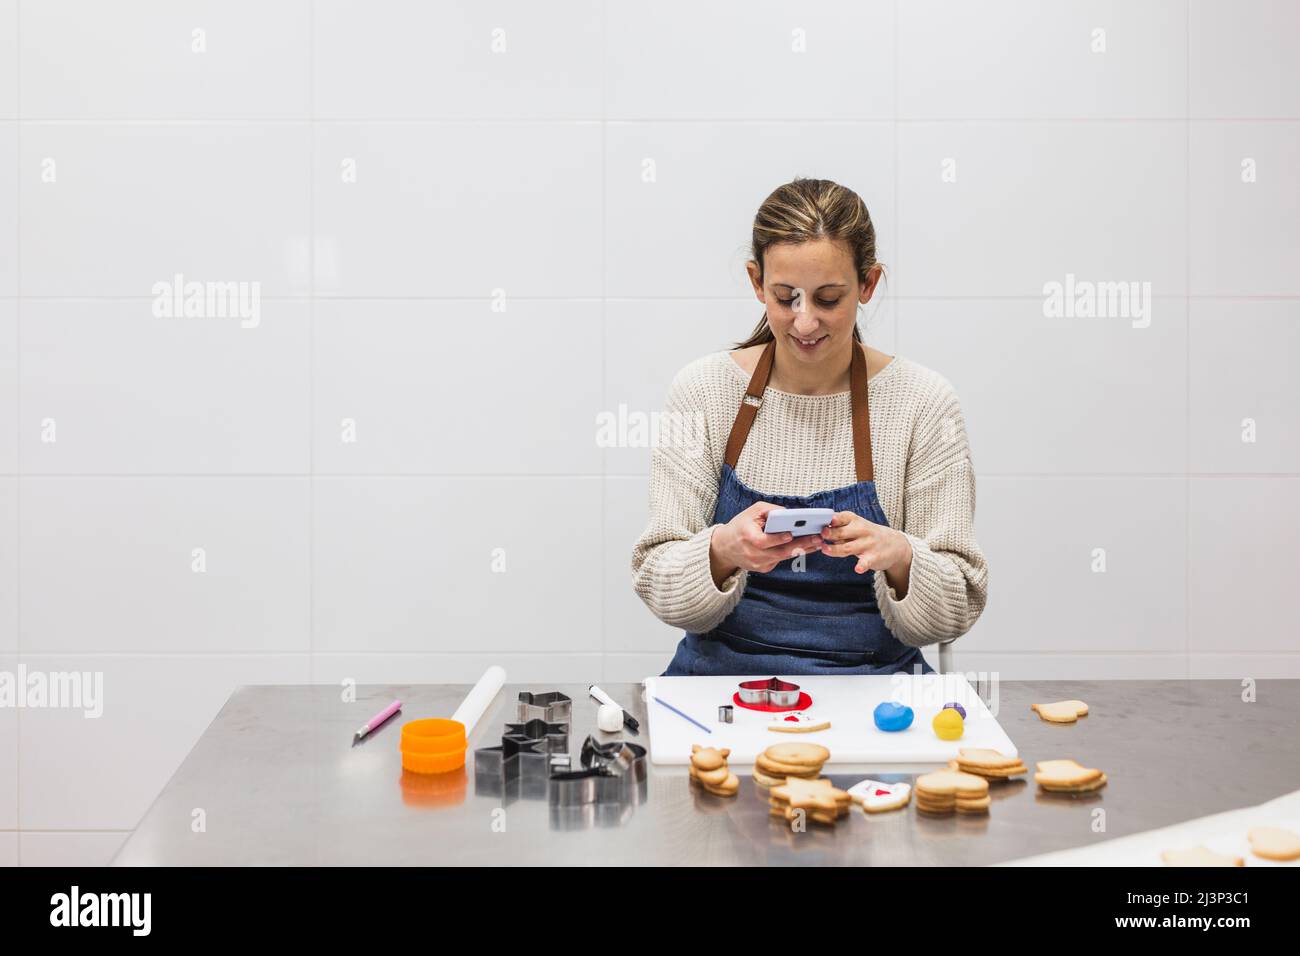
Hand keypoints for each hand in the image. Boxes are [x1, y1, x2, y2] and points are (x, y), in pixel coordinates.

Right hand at [709, 501, 825, 584]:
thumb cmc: (740, 526)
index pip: (763, 541)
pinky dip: (792, 553)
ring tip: (817, 542)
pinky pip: (780, 560)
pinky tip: (805, 547)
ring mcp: (757, 564)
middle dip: (800, 545)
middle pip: (778, 552)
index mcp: (746, 537)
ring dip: (801, 550)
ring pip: (783, 557)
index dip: (777, 538)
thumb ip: (770, 510)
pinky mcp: (763, 569)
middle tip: (816, 539)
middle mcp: (752, 553)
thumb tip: (790, 513)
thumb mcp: (751, 512)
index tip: (790, 534)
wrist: (725, 548)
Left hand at [819, 511, 912, 589]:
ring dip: (836, 549)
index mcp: (855, 521)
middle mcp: (862, 531)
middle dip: (831, 533)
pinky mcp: (874, 557)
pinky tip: (857, 568)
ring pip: (848, 547)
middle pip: (842, 532)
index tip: (823, 521)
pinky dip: (862, 565)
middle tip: (821, 535)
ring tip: (825, 549)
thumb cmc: (867, 535)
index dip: (833, 519)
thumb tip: (818, 531)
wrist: (895, 545)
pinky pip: (866, 562)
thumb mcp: (856, 526)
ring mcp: (868, 544)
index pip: (843, 517)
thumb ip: (839, 528)